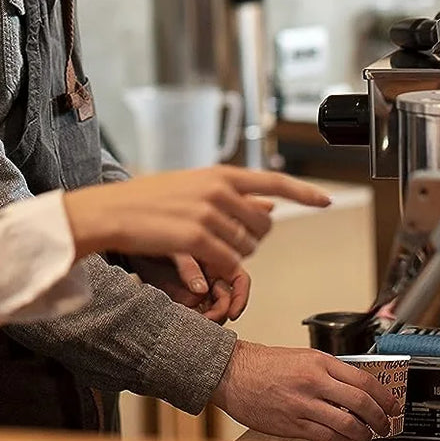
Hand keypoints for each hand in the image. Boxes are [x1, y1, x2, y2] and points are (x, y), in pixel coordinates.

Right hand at [63, 167, 328, 284]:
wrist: (113, 211)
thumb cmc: (148, 201)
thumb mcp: (193, 187)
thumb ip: (230, 195)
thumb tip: (268, 208)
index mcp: (220, 174)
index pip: (274, 182)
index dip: (304, 192)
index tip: (326, 199)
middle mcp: (219, 189)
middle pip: (263, 226)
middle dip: (253, 240)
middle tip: (226, 242)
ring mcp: (208, 212)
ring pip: (246, 247)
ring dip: (233, 255)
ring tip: (206, 248)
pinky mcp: (196, 236)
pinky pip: (227, 261)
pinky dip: (220, 267)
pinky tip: (203, 262)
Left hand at [132, 254, 252, 322]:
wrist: (129, 244)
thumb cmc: (150, 236)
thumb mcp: (170, 248)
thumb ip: (188, 266)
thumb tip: (201, 289)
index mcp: (213, 256)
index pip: (239, 278)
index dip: (240, 296)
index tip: (232, 313)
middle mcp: (208, 273)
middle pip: (228, 298)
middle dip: (221, 311)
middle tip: (208, 319)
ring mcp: (196, 287)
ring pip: (213, 309)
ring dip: (209, 318)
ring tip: (196, 319)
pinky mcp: (182, 299)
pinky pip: (195, 313)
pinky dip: (195, 319)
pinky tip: (186, 319)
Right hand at [211, 341, 401, 440]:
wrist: (233, 373)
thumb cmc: (264, 363)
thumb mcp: (302, 356)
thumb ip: (329, 371)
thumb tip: (354, 386)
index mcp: (319, 362)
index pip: (363, 379)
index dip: (384, 395)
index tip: (392, 403)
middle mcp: (314, 382)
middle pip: (361, 403)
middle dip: (380, 417)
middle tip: (387, 423)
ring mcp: (304, 405)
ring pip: (347, 425)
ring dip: (364, 433)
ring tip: (369, 435)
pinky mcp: (294, 424)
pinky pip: (327, 437)